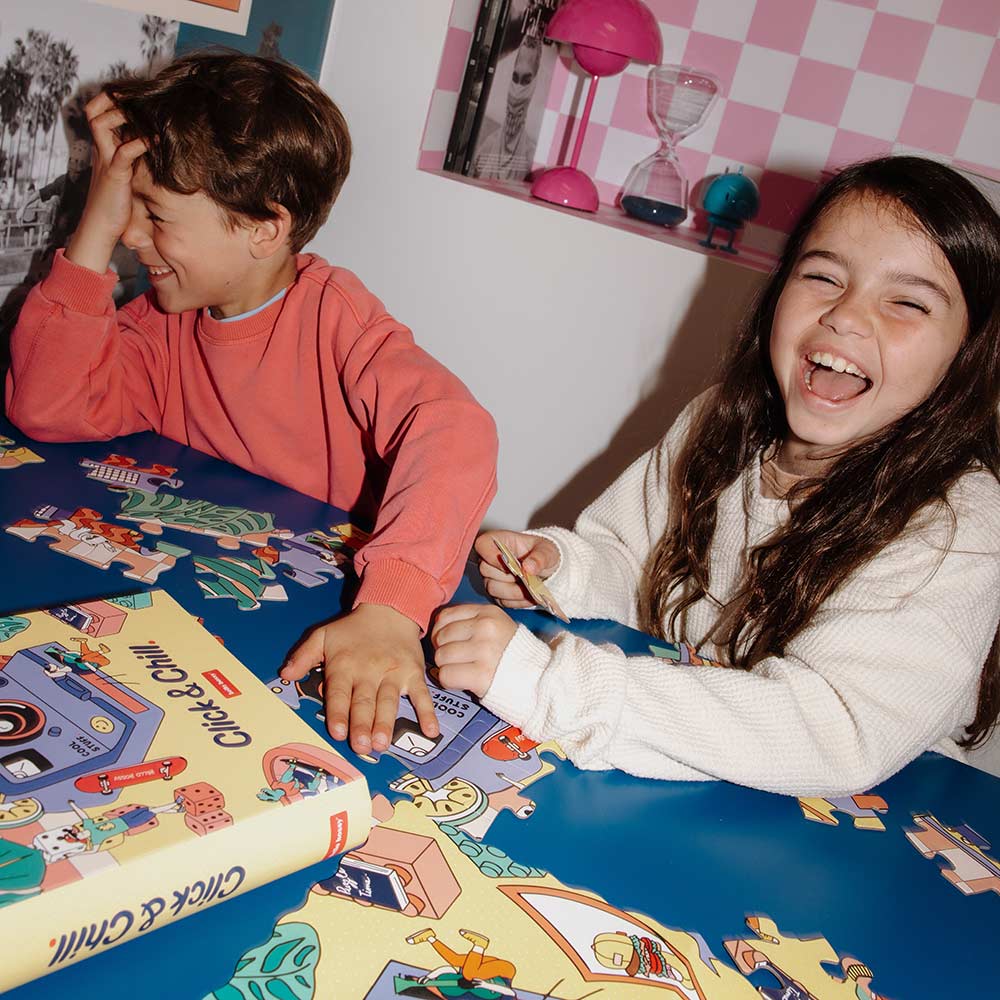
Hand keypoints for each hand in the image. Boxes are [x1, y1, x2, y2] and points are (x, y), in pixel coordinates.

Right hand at [65, 91, 147, 273]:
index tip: (134, 96)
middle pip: (94, 110)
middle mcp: (101, 149)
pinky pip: (123, 153)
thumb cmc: (116, 201)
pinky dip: (138, 144)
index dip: (111, 100)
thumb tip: (154, 143)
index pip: (97, 111)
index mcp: (103, 147)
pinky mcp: (115, 175)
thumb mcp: (126, 173)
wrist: (102, 226)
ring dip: (122, 115)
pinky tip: (155, 141)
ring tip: (145, 113)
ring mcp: (106, 161)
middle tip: (137, 97)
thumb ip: (134, 156)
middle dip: (113, 99)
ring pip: (102, 124)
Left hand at [279, 604, 437, 754]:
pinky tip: (431, 732)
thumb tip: (284, 674)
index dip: (339, 712)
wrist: (390, 609)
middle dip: (362, 725)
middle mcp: (369, 671)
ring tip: (382, 744)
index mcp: (345, 665)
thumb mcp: (322, 635)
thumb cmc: (353, 629)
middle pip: (364, 702)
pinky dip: (428, 713)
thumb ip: (303, 656)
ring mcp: (394, 673)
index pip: (340, 693)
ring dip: (386, 723)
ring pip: (389, 702)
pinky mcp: (414, 673)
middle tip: (361, 747)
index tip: (338, 732)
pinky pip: (422, 695)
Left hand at [431, 603, 516, 697]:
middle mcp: (485, 628)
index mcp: (489, 613)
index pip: (445, 616)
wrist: (538, 678)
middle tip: (458, 659)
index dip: (441, 631)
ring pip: (441, 656)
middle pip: (441, 636)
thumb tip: (437, 628)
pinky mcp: (480, 675)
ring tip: (463, 669)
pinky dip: (449, 681)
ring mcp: (484, 651)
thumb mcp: (498, 626)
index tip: (449, 642)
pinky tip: (463, 680)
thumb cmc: (513, 654)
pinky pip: (446, 675)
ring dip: (447, 666)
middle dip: (444, 650)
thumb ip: (471, 622)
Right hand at [475, 529, 559, 607]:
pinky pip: (502, 601)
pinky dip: (518, 601)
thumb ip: (540, 557)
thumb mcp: (548, 551)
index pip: (482, 545)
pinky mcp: (497, 594)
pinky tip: (529, 595)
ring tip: (530, 588)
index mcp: (498, 541)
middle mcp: (490, 558)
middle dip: (508, 577)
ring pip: (492, 589)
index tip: (511, 565)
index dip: (492, 556)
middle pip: (485, 570)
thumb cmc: (544, 553)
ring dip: (514, 591)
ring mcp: (491, 577)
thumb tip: (528, 567)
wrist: (549, 569)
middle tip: (526, 577)